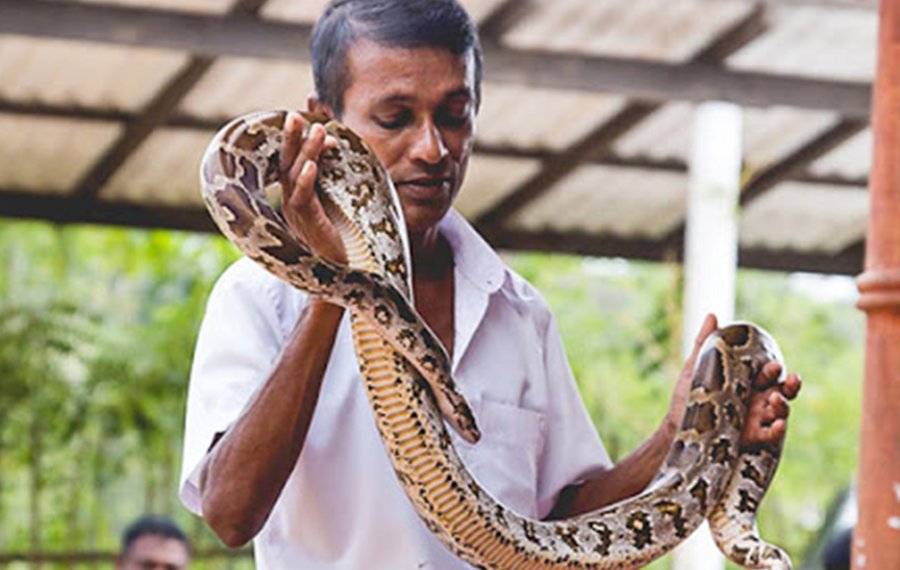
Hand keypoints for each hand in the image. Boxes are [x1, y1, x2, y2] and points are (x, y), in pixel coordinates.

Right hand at [279, 112, 346, 265]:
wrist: (336, 273)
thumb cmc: (336, 237)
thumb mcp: (332, 201)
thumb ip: (330, 175)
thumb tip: (333, 143)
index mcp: (295, 196)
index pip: (292, 161)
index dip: (298, 140)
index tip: (309, 118)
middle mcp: (291, 201)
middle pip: (286, 163)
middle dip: (290, 138)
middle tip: (294, 114)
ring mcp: (296, 212)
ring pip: (294, 176)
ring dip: (305, 151)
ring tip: (315, 130)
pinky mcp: (307, 223)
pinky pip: (303, 198)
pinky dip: (307, 180)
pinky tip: (312, 166)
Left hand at [664, 313, 801, 448]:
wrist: (676, 429)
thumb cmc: (687, 398)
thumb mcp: (694, 370)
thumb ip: (703, 344)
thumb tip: (712, 315)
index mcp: (747, 382)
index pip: (768, 372)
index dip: (773, 368)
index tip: (772, 364)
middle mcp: (757, 399)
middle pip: (783, 389)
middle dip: (790, 384)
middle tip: (787, 378)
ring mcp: (757, 419)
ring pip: (781, 410)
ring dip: (784, 404)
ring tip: (776, 400)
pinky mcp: (754, 438)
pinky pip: (772, 434)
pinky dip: (778, 429)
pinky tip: (778, 425)